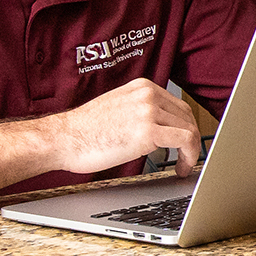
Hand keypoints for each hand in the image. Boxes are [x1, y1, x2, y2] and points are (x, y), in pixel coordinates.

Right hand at [43, 79, 201, 175]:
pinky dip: (189, 157)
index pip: (178, 106)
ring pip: (190, 130)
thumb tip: (161, 127)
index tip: (186, 143)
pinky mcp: (148, 131)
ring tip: (183, 166)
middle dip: (192, 140)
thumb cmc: (84, 131)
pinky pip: (185, 142)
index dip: (186, 127)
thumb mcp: (118, 108)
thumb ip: (140, 111)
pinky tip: (179, 168)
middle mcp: (148, 95)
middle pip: (187, 117)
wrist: (63, 139)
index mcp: (142, 87)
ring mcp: (148, 111)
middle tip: (187, 158)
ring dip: (192, 151)